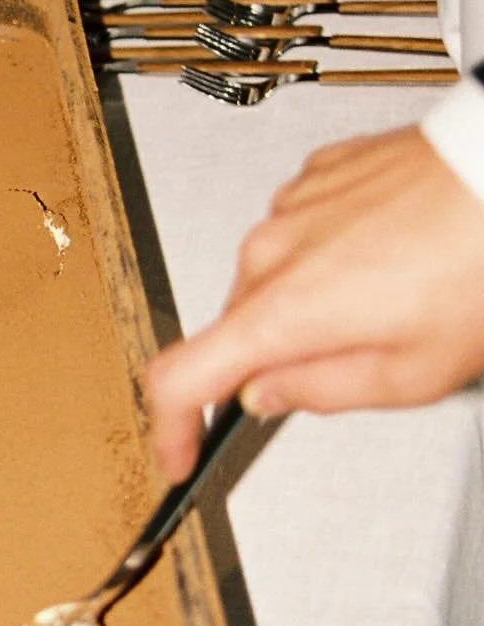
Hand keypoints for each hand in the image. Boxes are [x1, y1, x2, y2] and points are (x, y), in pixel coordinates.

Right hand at [146, 127, 483, 480]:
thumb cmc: (478, 263)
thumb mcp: (416, 372)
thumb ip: (323, 393)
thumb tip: (269, 396)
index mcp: (282, 312)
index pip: (180, 380)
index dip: (172, 428)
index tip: (179, 451)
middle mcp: (268, 253)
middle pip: (238, 329)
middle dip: (279, 356)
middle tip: (360, 358)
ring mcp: (289, 206)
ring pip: (271, 279)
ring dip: (310, 301)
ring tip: (393, 294)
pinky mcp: (316, 174)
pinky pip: (302, 230)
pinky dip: (331, 252)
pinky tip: (389, 253)